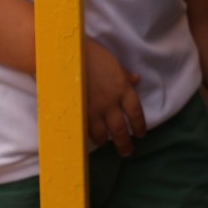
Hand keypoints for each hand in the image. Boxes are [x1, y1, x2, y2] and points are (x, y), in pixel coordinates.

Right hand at [84, 37, 145, 156]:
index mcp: (122, 88)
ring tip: (106, 145)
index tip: (141, 134)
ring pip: (102, 133)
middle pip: (120, 128)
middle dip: (125, 143)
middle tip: (127, 152)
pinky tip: (90, 138)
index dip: (139, 125)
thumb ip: (124, 76)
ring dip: (105, 141)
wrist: (66, 55)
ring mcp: (93, 108)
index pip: (136, 112)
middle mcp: (110, 102)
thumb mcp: (113, 63)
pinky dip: (89, 135)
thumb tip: (136, 80)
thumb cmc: (91, 55)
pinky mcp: (77, 111)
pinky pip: (85, 129)